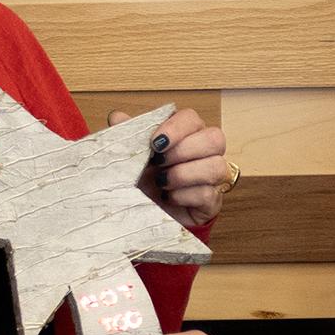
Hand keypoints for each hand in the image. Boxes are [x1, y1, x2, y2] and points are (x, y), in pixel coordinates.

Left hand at [107, 106, 227, 227]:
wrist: (144, 216)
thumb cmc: (141, 182)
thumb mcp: (129, 158)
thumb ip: (126, 136)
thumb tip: (117, 117)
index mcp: (185, 134)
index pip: (192, 118)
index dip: (176, 127)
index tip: (155, 142)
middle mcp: (204, 152)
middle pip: (215, 138)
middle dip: (184, 150)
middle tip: (158, 162)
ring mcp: (212, 178)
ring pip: (218, 166)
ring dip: (184, 173)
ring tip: (161, 182)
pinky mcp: (212, 202)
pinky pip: (208, 194)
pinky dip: (184, 195)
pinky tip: (168, 197)